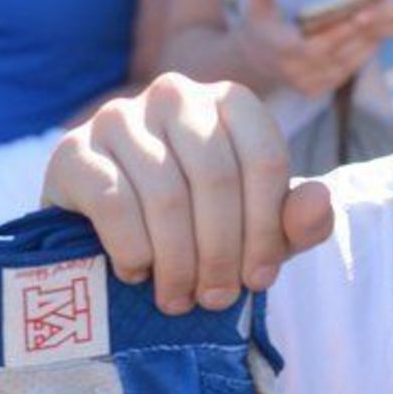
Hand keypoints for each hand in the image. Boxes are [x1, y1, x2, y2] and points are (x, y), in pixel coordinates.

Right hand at [41, 74, 333, 314]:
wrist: (108, 230)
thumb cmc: (199, 224)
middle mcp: (176, 94)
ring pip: (166, 195)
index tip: (259, 278)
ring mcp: (120, 116)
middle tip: (215, 299)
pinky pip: (115, 204)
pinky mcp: (73, 149)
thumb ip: (298, 220)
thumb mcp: (258, 229)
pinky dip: (133, 250)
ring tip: (180, 297)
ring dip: (178, 261)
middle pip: (216, 178)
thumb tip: (319, 202)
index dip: (267, 229)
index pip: (265, 160)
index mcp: (231, 100)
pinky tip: (138, 273)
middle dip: (221, 252)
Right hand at [237, 0, 381, 96]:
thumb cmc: (258, 25)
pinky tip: (372, 43)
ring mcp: (304, 84)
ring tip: (383, 29)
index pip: (317, 46)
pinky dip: (358, 61)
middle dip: (361, 39)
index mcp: (282, 49)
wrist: (250, 61)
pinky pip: (342, 76)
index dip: (341, 33)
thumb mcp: (255, 0)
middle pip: (336, 58)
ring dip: (365, 50)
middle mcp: (293, 71)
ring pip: (343, 69)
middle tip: (382, 20)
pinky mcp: (313, 91)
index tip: (362, 15)